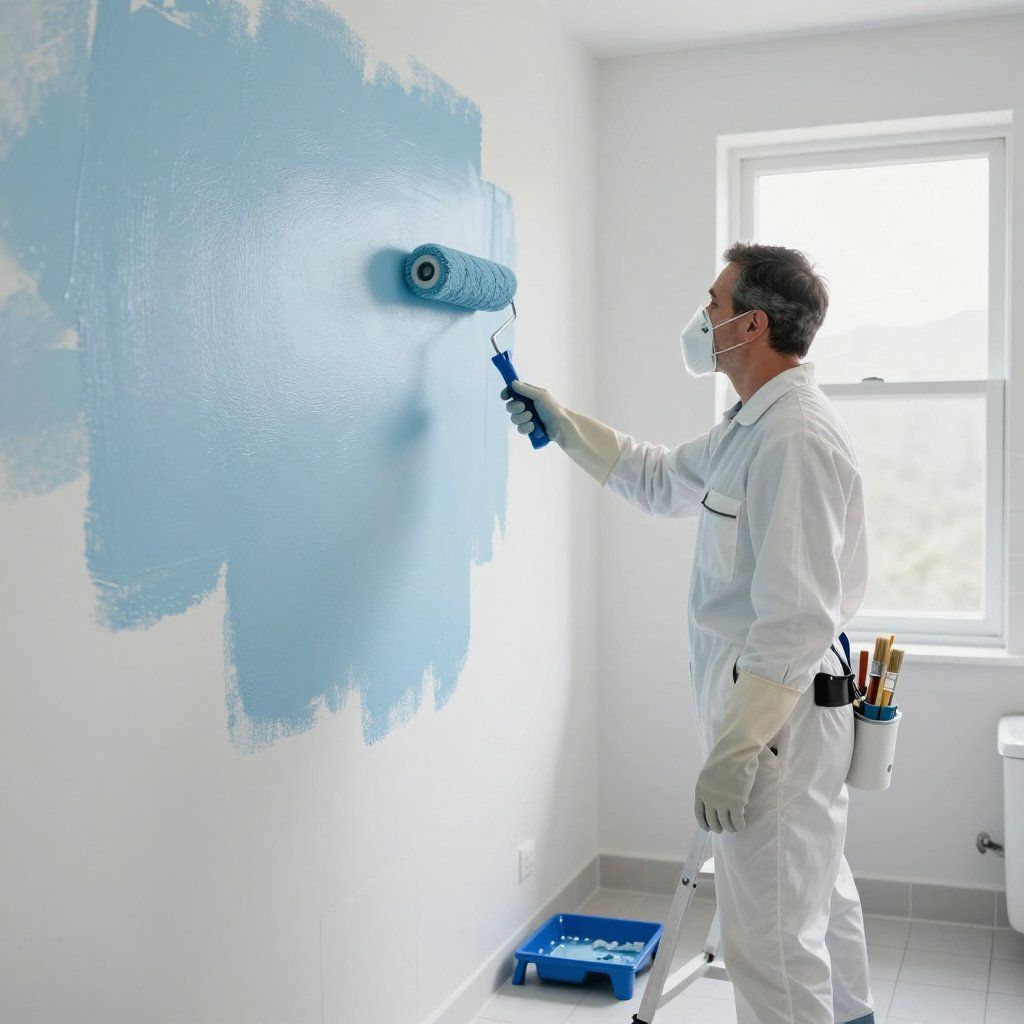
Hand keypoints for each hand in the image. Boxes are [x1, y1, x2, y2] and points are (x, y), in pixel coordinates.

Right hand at [500, 380, 565, 444]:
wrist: (560, 426)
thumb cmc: (552, 408)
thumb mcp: (540, 396)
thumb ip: (526, 390)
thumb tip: (513, 383)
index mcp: (528, 395)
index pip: (512, 392)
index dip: (507, 393)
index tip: (505, 396)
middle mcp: (525, 406)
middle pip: (510, 406)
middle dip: (515, 407)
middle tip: (523, 407)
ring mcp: (526, 418)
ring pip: (514, 419)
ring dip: (522, 418)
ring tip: (531, 418)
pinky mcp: (528, 428)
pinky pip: (520, 429)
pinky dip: (526, 428)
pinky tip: (533, 427)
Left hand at [692, 669, 800, 832]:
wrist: (736, 751)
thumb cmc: (726, 757)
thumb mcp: (712, 771)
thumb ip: (712, 785)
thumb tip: (716, 796)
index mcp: (701, 789)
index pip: (699, 813)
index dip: (704, 823)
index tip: (709, 828)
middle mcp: (709, 798)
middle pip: (712, 821)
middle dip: (718, 827)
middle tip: (723, 828)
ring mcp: (722, 802)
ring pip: (725, 824)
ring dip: (730, 827)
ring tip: (735, 827)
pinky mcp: (736, 803)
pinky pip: (737, 821)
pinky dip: (740, 825)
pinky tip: (742, 824)